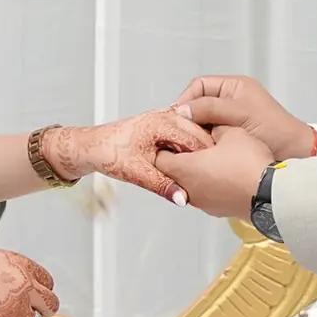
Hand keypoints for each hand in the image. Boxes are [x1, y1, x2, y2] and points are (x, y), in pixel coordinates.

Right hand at [0, 246, 59, 316]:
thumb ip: (12, 272)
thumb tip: (13, 285)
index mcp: (24, 267)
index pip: (48, 282)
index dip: (41, 289)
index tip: (36, 294)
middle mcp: (25, 289)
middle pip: (50, 305)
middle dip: (43, 308)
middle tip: (34, 311)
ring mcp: (15, 311)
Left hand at [46, 112, 213, 204]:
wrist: (92, 147)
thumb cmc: (109, 154)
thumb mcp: (136, 173)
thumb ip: (162, 185)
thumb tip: (183, 199)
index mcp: (160, 123)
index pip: (194, 138)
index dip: (209, 156)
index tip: (222, 172)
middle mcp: (165, 117)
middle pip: (198, 132)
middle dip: (211, 150)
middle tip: (224, 170)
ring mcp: (165, 119)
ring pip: (194, 132)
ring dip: (203, 148)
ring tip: (215, 168)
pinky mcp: (164, 126)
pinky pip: (186, 134)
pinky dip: (194, 147)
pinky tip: (200, 163)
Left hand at [155, 124, 273, 220]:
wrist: (272, 194)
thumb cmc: (249, 164)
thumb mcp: (231, 132)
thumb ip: (213, 126)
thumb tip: (209, 126)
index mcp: (185, 169)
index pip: (159, 159)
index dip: (165, 145)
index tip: (174, 137)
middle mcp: (189, 190)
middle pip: (173, 173)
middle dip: (181, 158)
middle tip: (193, 144)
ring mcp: (203, 204)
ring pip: (189, 185)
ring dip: (196, 173)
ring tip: (212, 158)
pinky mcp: (218, 210)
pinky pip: (206, 195)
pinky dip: (209, 184)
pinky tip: (225, 173)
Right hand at [172, 75, 313, 160]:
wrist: (296, 154)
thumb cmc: (275, 130)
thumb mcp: (240, 114)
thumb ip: (211, 109)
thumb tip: (182, 110)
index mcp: (234, 87)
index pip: (199, 86)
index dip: (186, 99)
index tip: (176, 116)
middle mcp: (230, 100)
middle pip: (198, 104)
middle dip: (187, 118)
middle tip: (176, 133)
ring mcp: (230, 119)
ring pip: (202, 122)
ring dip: (194, 132)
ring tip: (185, 145)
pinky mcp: (230, 137)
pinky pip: (209, 136)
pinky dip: (202, 143)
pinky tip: (198, 153)